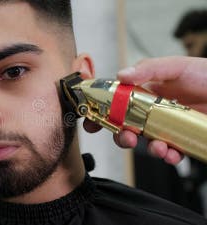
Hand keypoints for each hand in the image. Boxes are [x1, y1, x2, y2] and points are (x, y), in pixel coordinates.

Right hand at [85, 56, 206, 164]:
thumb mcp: (177, 66)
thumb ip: (148, 69)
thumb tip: (121, 75)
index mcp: (145, 91)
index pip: (116, 101)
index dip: (102, 111)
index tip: (91, 120)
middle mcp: (151, 109)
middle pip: (125, 125)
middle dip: (120, 135)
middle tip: (124, 137)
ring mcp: (164, 125)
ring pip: (144, 141)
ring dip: (145, 148)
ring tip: (157, 147)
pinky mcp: (179, 139)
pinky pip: (167, 151)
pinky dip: (166, 156)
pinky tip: (172, 152)